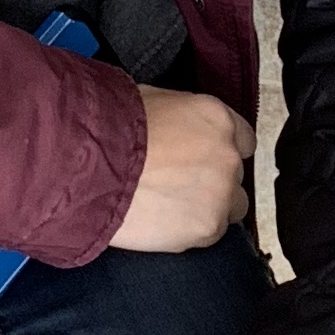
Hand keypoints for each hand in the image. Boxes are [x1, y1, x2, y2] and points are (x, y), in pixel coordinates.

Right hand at [108, 87, 252, 254]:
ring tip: (171, 208)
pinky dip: (191, 230)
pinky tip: (163, 222)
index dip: (220, 152)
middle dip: (212, 181)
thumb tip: (175, 124)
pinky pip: (210, 232)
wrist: (91, 167)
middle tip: (177, 186)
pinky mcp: (209, 227)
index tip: (202, 160)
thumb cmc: (110, 129)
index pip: (243, 140)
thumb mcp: (151, 101)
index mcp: (217, 118)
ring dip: (208, 208)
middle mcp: (228, 155)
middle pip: (235, 176)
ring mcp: (222, 193)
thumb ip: (180, 118)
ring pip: (231, 208)